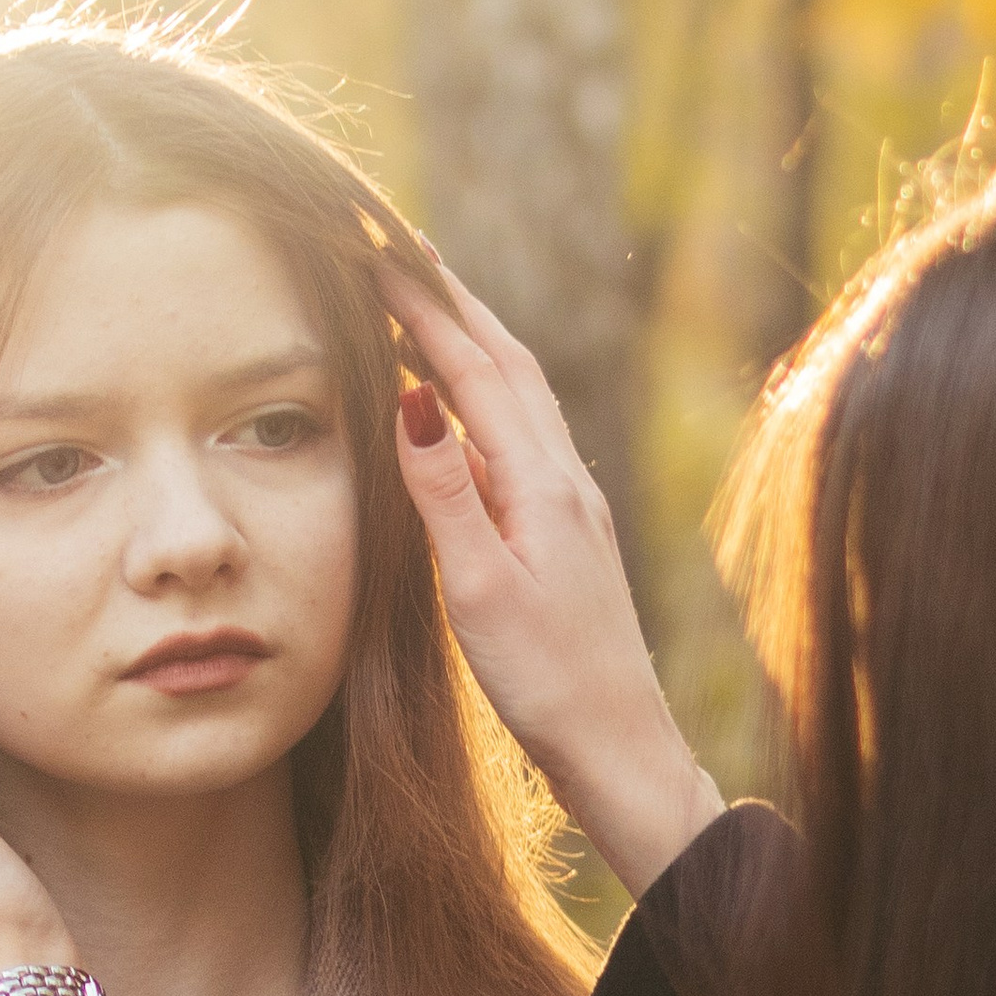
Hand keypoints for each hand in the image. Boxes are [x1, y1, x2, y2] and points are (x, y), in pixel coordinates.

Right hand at [386, 254, 723, 896]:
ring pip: (520, 394)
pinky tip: (466, 408)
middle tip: (396, 247)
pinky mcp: (569, 533)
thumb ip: (447, 494)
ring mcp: (572, 504)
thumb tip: (417, 398)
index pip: (472, 370)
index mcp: (541, 485)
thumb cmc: (547, 683)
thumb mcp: (479, 591)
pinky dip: (486, 395)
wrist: (619, 748)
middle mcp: (564, 480)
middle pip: (505, 362)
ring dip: (472, 339)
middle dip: (449, 299)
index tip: (375, 248)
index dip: (422, 305)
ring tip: (425, 302)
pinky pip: (523, 436)